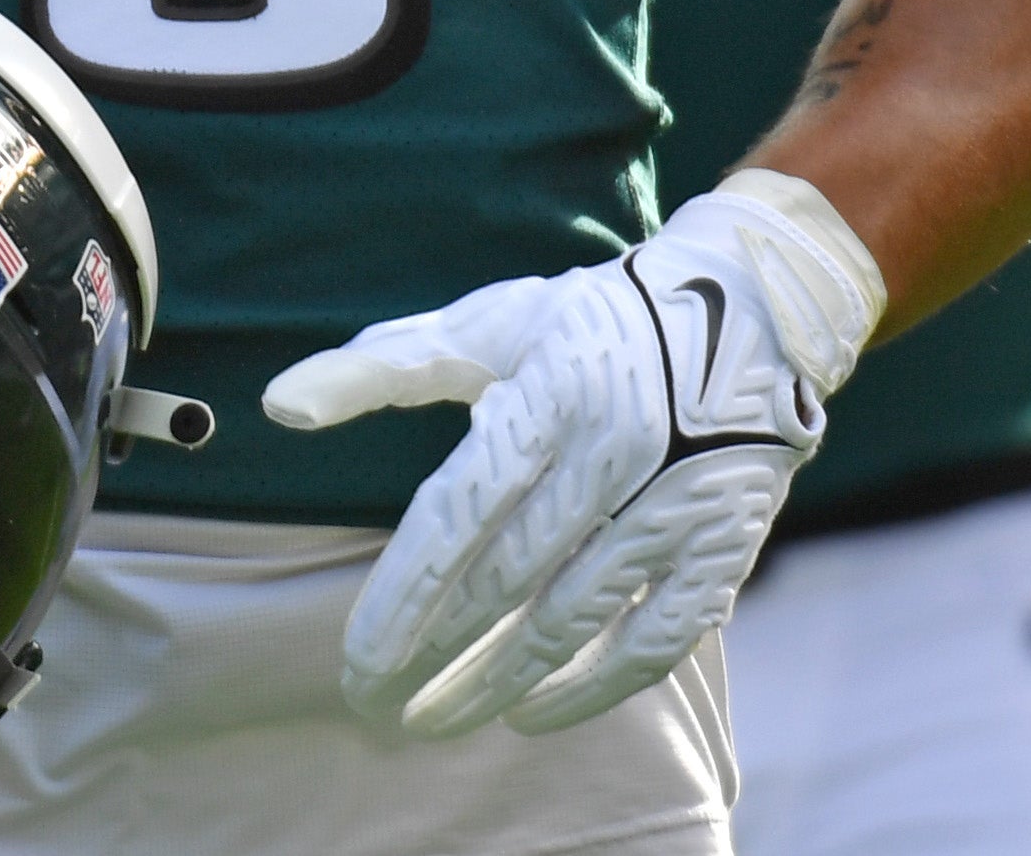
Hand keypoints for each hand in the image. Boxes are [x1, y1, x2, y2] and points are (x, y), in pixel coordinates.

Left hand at [262, 175, 881, 738]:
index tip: (360, 663)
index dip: (405, 599)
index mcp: (549, 394)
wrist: (751, 309)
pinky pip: (656, 638)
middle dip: (433, 656)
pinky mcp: (723, 541)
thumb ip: (379, 366)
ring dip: (498, 684)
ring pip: (573, 620)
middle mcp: (615, 450)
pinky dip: (594, 688)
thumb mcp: (487, 326)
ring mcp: (676, 503)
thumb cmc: (591, 324)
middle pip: (507, 581)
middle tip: (376, 705)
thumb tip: (279, 404)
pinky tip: (534, 714)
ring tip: (437, 720)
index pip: (458, 518)